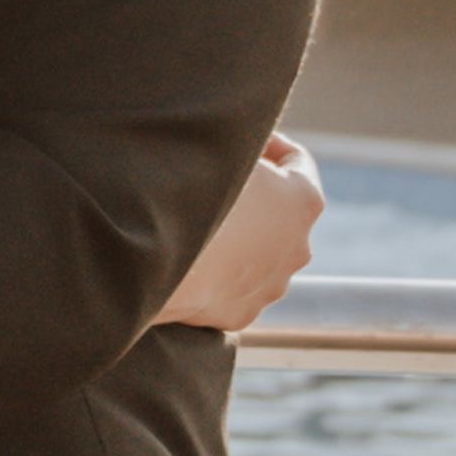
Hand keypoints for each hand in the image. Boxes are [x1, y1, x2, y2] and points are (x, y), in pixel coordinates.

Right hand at [160, 133, 324, 339]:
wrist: (153, 262)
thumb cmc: (189, 195)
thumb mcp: (219, 148)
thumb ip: (237, 143)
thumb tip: (231, 141)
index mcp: (303, 201)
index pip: (297, 161)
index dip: (268, 143)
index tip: (242, 141)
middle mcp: (298, 248)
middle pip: (280, 211)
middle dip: (254, 195)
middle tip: (214, 179)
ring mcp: (270, 286)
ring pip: (257, 252)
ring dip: (236, 237)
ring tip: (195, 222)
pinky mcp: (240, 314)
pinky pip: (231, 285)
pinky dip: (216, 271)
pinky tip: (186, 257)